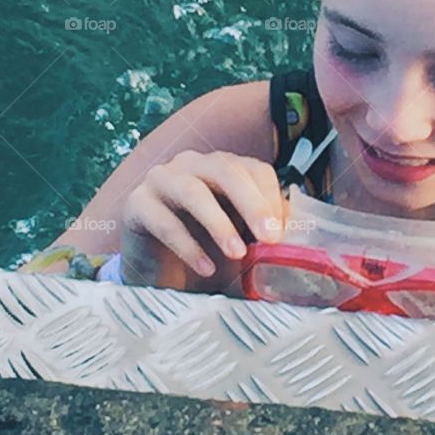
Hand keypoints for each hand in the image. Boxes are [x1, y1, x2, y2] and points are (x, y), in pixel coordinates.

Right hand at [120, 150, 285, 292]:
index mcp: (223, 166)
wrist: (156, 270)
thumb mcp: (240, 238)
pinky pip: (164, 221)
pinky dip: (188, 246)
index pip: (254, 169)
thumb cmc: (206, 247)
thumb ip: (264, 232)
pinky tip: (206, 268)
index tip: (282, 232)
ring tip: (237, 253)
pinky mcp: (137, 204)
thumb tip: (298, 237)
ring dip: (219, 223)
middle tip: (269, 238)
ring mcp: (162, 180)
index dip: (270, 198)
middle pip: (226, 172)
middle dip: (251, 204)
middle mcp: (193, 164)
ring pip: (193, 191)